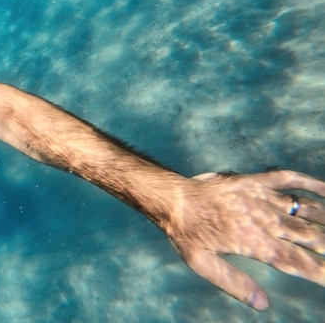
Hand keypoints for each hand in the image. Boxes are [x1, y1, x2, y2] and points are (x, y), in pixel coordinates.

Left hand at [165, 170, 324, 309]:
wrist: (173, 199)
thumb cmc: (186, 234)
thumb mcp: (203, 264)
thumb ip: (234, 283)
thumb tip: (262, 304)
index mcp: (252, 242)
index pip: (295, 261)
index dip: (318, 271)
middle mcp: (262, 219)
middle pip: (307, 235)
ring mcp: (260, 197)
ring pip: (304, 209)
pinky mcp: (254, 181)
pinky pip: (288, 179)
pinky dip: (311, 183)